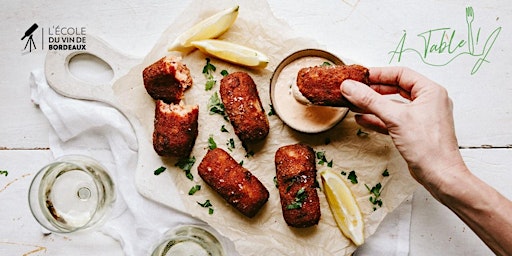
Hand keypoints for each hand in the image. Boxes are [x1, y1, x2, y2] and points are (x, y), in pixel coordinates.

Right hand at [340, 67, 464, 185]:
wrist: (440, 176)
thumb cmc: (429, 147)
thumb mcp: (395, 118)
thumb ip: (370, 100)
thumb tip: (350, 87)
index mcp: (431, 91)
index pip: (401, 74)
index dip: (379, 73)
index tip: (360, 77)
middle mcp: (428, 102)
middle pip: (395, 88)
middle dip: (373, 90)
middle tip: (355, 89)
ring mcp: (421, 117)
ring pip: (392, 105)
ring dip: (372, 105)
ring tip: (353, 103)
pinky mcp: (414, 132)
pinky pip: (392, 120)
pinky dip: (377, 119)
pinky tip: (362, 119)